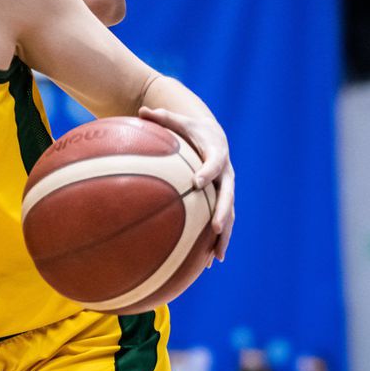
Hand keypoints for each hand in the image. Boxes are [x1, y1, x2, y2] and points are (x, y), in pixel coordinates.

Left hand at [139, 107, 234, 261]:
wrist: (212, 136)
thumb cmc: (190, 129)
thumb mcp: (178, 120)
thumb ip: (161, 117)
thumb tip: (140, 109)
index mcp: (217, 153)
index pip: (215, 162)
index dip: (209, 172)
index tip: (199, 182)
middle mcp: (226, 174)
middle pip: (228, 195)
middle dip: (222, 212)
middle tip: (215, 227)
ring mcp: (226, 190)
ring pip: (229, 214)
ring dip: (224, 236)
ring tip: (216, 257)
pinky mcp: (221, 201)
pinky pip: (220, 222)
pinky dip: (215, 240)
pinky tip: (207, 261)